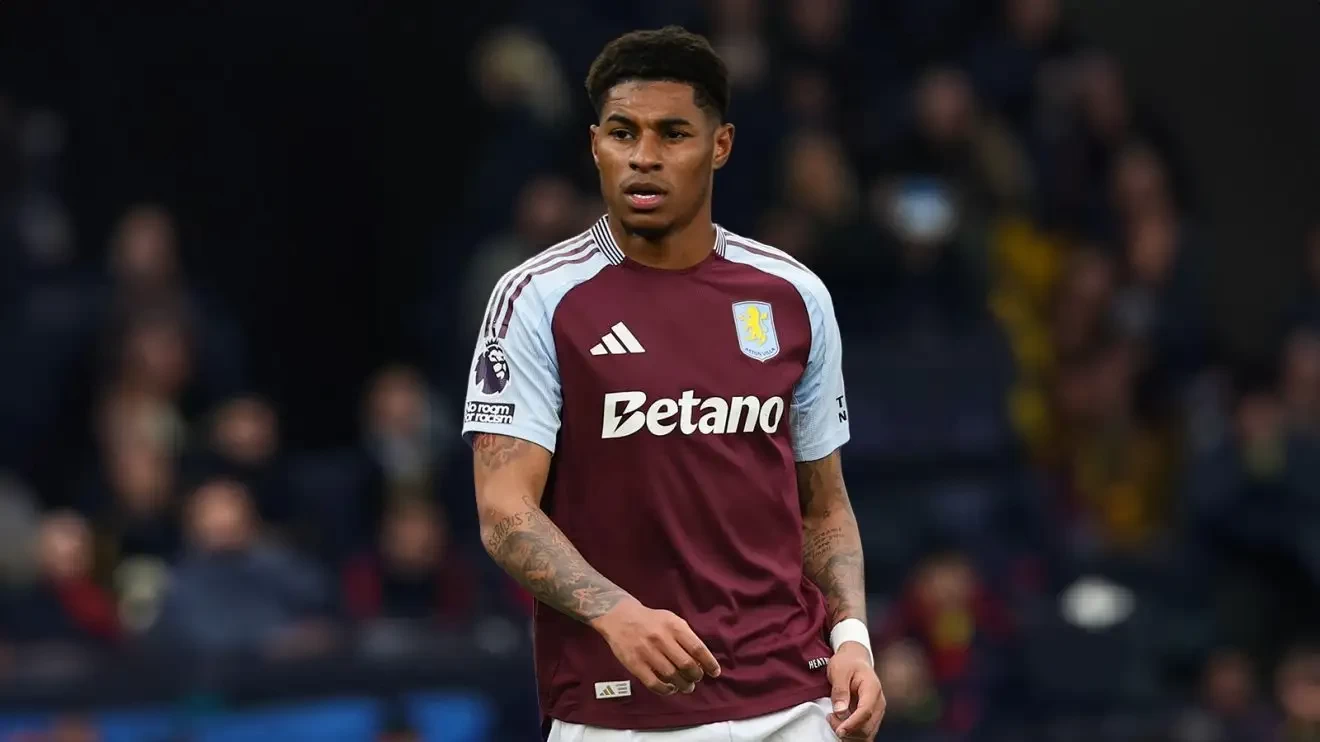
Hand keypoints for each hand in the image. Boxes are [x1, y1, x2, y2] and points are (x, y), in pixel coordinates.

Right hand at [589, 597, 721, 694]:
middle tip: (696, 679)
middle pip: (687, 665)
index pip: (698, 648)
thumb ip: (686, 637)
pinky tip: (670, 688)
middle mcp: (662, 639)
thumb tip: (702, 659)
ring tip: (686, 686)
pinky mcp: (635, 664)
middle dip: (696, 676)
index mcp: (674, 626)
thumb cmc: (651, 620)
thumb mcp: (672, 620)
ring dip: (683, 685)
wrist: (619, 617)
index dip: (709, 663)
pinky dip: (666, 690)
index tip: (715, 672)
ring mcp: (647, 652)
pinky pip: (654, 683)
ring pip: (672, 676)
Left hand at [827, 642, 884, 739]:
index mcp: (872, 689)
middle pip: (867, 727)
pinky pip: (865, 733)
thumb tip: (840, 711)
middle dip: (848, 729)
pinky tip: (841, 725)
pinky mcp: (871, 718)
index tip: (839, 729)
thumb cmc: (848, 663)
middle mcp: (878, 703)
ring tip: (834, 720)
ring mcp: (876, 712)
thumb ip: (840, 690)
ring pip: (867, 734)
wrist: (854, 660)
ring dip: (850, 734)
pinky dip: (853, 734)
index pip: (866, 712)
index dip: (853, 724)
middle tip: (830, 718)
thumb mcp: (839, 670)